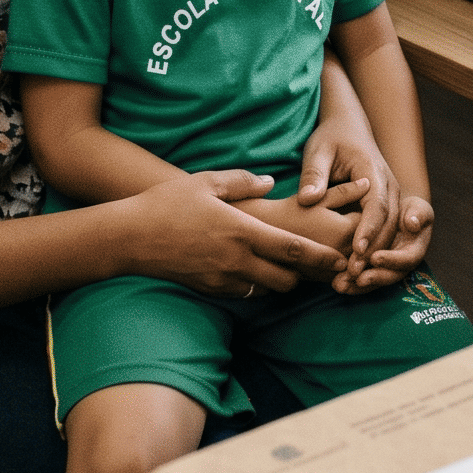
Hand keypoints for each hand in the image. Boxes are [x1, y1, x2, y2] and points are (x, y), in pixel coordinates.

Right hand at [103, 170, 345, 295]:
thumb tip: (271, 181)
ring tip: (285, 265)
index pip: (292, 250)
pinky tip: (251, 268)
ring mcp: (222, 278)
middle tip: (316, 263)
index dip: (321, 256)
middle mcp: (236, 260)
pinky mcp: (210, 289)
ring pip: (266, 289)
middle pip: (286, 279)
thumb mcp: (208, 181)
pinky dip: (254, 284)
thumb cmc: (169, 203)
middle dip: (303, 274)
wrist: (130, 237)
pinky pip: (243, 292)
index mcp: (242, 230)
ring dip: (278, 279)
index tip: (342, 259)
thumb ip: (244, 180)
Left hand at [298, 105, 404, 281]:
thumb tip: (307, 199)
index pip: (378, 205)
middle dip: (374, 251)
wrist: (349, 129)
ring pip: (391, 234)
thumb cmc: (331, 138)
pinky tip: (352, 272)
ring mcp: (390, 198)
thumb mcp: (318, 150)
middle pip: (390, 225)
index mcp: (374, 172)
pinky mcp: (384, 208)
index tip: (355, 251)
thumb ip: (314, 174)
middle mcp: (389, 187)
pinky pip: (384, 234)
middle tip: (352, 274)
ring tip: (351, 280)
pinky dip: (373, 253)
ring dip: (375, 257)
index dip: (368, 230)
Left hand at [336, 194, 434, 294]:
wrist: (395, 209)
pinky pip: (364, 277)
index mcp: (417, 247)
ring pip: (375, 279)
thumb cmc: (406, 206)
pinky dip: (351, 282)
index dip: (392, 259)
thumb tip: (413, 224)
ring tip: (339, 284)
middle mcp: (403, 262)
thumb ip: (418, 213)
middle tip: (355, 276)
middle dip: (374, 277)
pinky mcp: (374, 268)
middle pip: (392, 275)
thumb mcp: (416, 206)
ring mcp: (388, 268)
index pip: (408, 258)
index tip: (375, 257)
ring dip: (357, 285)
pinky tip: (335, 282)